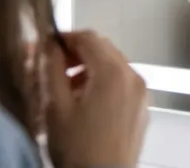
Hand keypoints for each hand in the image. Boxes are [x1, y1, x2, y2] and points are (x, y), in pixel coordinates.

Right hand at [45, 31, 149, 167]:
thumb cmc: (78, 151)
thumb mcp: (56, 106)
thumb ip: (52, 69)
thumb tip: (49, 46)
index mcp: (113, 74)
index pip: (89, 38)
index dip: (65, 39)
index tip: (46, 47)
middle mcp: (134, 78)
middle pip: (104, 48)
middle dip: (77, 53)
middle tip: (53, 67)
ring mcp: (142, 93)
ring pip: (114, 65)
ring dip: (90, 68)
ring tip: (67, 89)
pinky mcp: (142, 108)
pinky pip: (124, 83)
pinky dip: (104, 83)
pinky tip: (86, 103)